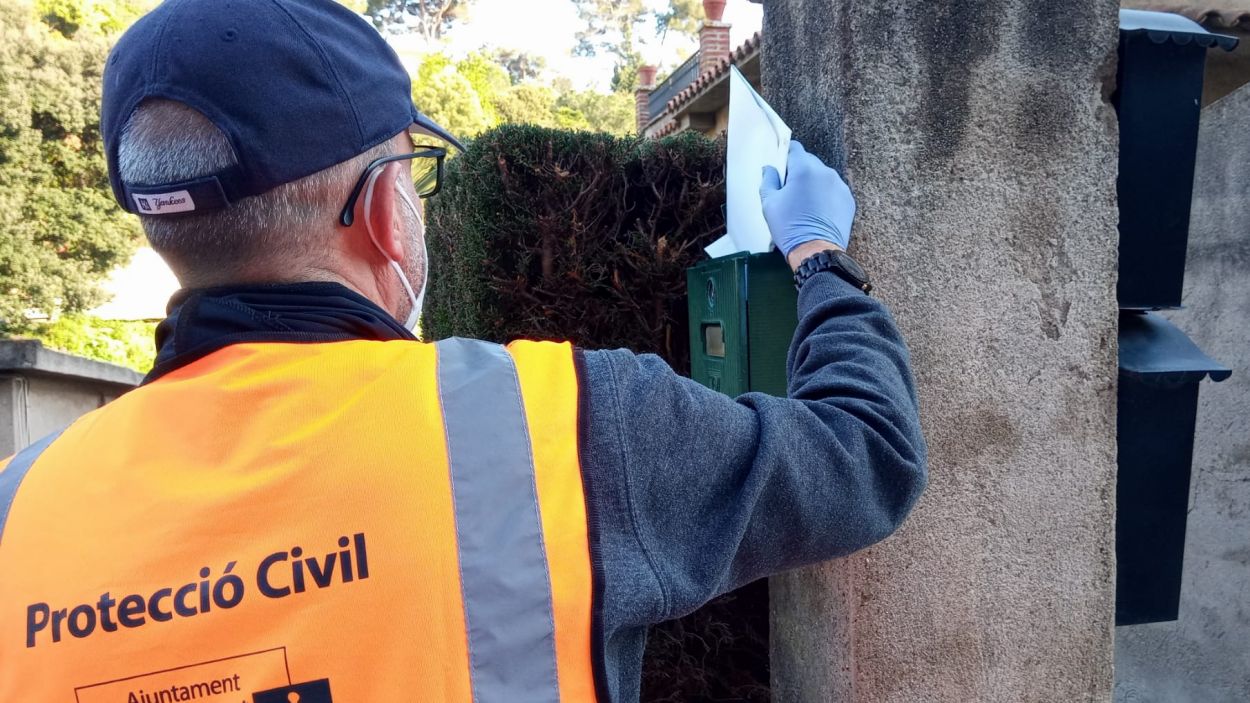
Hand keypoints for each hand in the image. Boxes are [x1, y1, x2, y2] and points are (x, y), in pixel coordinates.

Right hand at [760, 140, 855, 256]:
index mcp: (804, 169)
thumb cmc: (790, 228)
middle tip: (789, 191)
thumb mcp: (769, 203)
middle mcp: (825, 173)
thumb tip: (770, 169)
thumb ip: (768, 180)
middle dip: (799, 171)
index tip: (781, 166)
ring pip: (822, 176)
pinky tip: (817, 211)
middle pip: (809, 162)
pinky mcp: (848, 200)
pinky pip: (833, 190)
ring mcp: (839, 186)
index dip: (785, 156)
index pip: (794, 149)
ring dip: (813, 184)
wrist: (816, 251)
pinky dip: (825, 196)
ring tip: (804, 204)